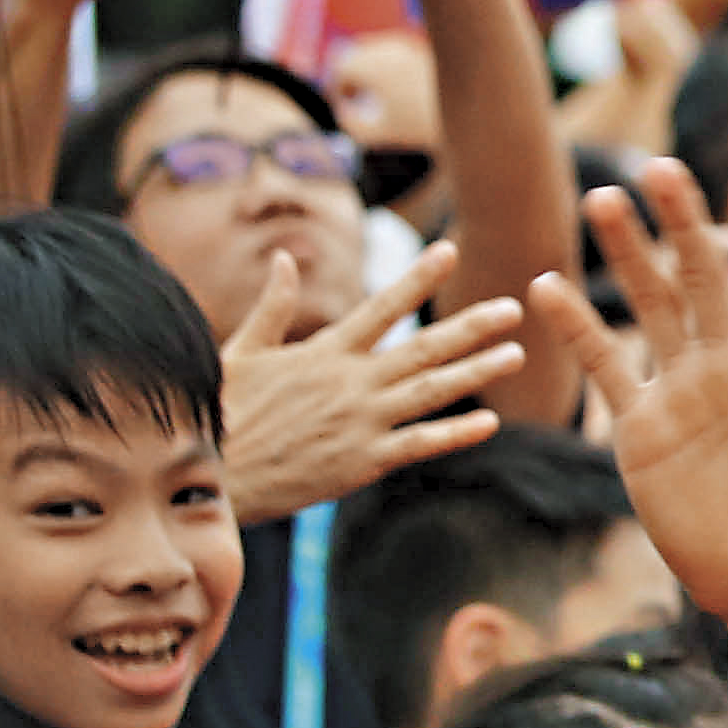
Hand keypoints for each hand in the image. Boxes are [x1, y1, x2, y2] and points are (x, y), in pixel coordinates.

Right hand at [214, 243, 521, 523]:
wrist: (210, 477)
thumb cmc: (221, 411)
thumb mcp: (241, 351)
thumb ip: (273, 307)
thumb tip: (287, 258)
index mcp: (322, 353)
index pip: (381, 306)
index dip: (417, 277)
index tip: (450, 250)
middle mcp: (350, 382)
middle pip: (422, 347)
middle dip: (470, 326)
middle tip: (513, 308)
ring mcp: (361, 422)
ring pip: (431, 392)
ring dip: (476, 373)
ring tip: (517, 356)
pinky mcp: (363, 462)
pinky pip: (419, 444)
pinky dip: (455, 433)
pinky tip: (489, 423)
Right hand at [538, 165, 727, 638]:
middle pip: (707, 277)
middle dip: (685, 224)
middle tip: (658, 167)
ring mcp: (685, 390)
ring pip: (652, 306)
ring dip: (628, 255)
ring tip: (602, 198)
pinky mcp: (640, 427)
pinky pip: (604, 366)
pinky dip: (577, 328)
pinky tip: (547, 284)